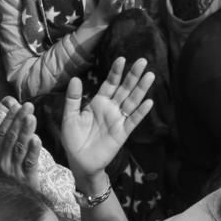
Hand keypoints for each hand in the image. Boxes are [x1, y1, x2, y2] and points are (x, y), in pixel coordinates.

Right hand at [0, 98, 40, 189]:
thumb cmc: (6, 178)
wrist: (13, 207)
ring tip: (32, 117)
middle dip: (19, 120)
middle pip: (10, 137)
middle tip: (28, 106)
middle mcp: (1, 163)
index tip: (17, 105)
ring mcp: (13, 172)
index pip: (0, 133)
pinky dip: (33, 150)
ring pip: (19, 148)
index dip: (9, 119)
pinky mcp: (26, 180)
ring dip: (26, 131)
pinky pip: (30, 163)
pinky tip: (37, 139)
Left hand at [60, 57, 154, 183]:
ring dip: (141, 89)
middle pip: (124, 89)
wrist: (79, 162)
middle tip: (143, 61)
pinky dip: (141, 112)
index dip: (116, 72)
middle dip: (133, 75)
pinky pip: (133, 121)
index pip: (110, 83)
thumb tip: (75, 78)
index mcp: (98, 102)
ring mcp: (118, 120)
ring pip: (132, 101)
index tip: (122, 58)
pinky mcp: (122, 133)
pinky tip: (148, 102)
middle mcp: (110, 108)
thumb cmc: (73, 138)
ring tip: (150, 75)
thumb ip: (73, 98)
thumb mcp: (70, 116)